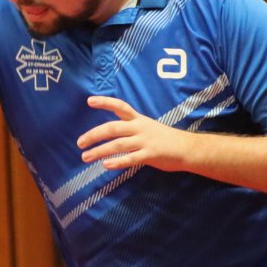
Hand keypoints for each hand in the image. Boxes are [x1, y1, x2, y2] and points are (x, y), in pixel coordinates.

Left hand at [76, 97, 192, 171]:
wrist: (187, 149)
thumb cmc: (164, 139)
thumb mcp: (147, 127)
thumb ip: (129, 128)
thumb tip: (109, 133)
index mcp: (138, 119)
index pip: (120, 106)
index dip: (105, 102)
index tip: (89, 100)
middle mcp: (140, 128)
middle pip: (113, 128)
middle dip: (94, 135)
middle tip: (79, 143)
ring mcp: (145, 141)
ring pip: (118, 144)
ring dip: (100, 151)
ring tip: (86, 157)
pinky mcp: (150, 155)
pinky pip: (130, 159)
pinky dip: (117, 162)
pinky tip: (106, 165)